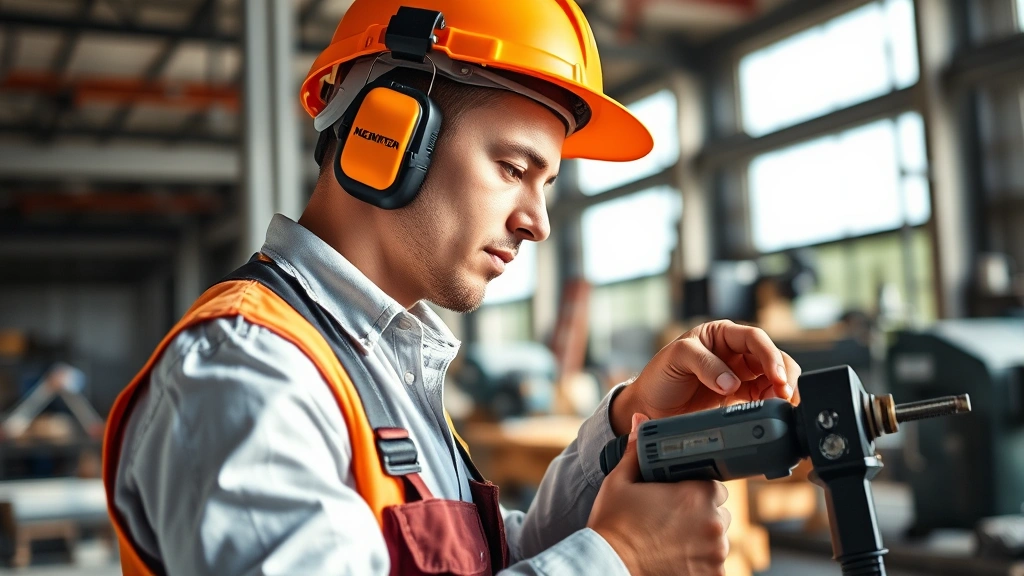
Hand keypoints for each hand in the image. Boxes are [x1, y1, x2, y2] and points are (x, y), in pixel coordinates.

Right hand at [589, 414, 729, 575]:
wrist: (608, 567)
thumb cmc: (613, 525)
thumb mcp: (619, 482)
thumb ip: (636, 452)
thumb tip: (639, 420)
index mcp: (697, 494)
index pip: (714, 486)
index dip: (696, 492)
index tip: (680, 499)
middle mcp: (714, 523)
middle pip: (718, 513)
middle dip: (701, 515)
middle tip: (672, 522)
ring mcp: (716, 553)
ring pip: (717, 540)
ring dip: (702, 540)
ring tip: (672, 542)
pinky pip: (714, 566)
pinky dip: (700, 564)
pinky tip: (678, 560)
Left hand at [611, 320, 801, 435]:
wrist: (650, 406)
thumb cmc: (660, 375)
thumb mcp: (677, 358)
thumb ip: (704, 365)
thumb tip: (732, 382)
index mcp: (721, 334)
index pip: (755, 339)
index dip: (770, 356)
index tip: (775, 377)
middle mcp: (735, 352)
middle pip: (772, 357)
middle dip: (783, 375)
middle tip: (784, 395)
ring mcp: (740, 374)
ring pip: (773, 377)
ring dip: (782, 390)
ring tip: (779, 406)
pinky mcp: (740, 396)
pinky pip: (765, 396)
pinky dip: (773, 403)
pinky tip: (772, 411)